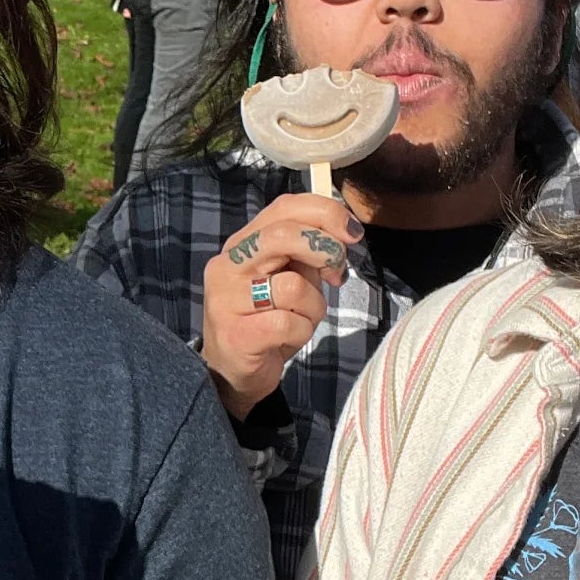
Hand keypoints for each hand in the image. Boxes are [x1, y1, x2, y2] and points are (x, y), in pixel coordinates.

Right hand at [199, 192, 360, 418]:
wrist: (232, 371)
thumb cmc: (265, 319)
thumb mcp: (287, 277)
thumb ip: (306, 254)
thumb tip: (343, 233)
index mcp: (241, 243)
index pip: (283, 208)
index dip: (325, 213)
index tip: (352, 233)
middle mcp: (227, 265)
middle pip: (284, 235)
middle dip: (324, 250)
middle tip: (335, 274)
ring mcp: (227, 300)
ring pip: (293, 286)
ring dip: (314, 305)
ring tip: (304, 317)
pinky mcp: (236, 334)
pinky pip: (289, 323)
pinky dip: (302, 331)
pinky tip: (290, 338)